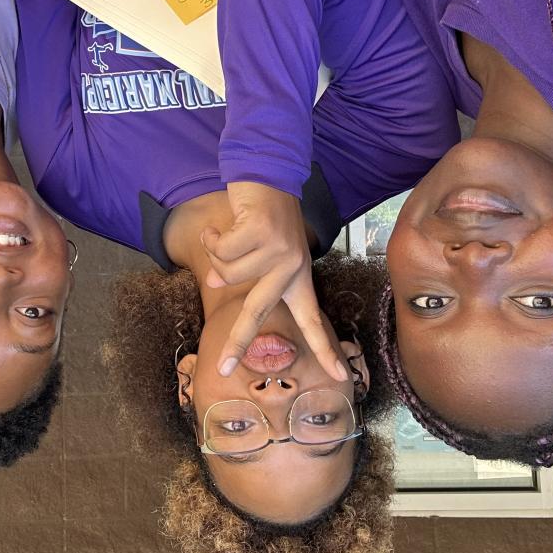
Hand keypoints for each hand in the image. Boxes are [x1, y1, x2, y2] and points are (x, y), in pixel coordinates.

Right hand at [200, 182, 345, 380]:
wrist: (267, 174)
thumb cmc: (263, 216)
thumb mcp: (261, 249)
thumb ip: (241, 273)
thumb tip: (212, 283)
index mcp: (297, 278)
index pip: (313, 321)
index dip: (325, 350)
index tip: (340, 377)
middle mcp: (291, 268)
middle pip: (257, 313)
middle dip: (238, 342)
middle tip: (224, 366)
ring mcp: (279, 251)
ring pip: (227, 273)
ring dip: (216, 252)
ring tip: (225, 234)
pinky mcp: (263, 233)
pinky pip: (221, 251)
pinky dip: (212, 238)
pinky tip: (218, 227)